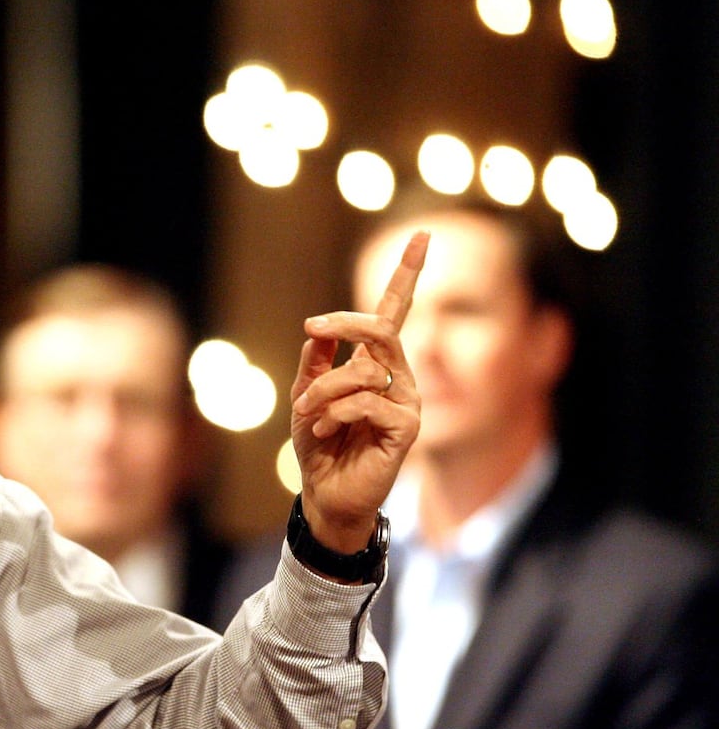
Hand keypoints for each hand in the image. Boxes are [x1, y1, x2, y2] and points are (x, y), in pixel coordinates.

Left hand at [289, 231, 427, 552]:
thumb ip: (314, 362)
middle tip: (312, 328)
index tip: (423, 235)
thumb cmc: (319, 444)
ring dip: (324, 389)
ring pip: (364, 369)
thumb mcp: (306, 396)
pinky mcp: (408, 426)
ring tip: (309, 415)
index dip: (408, 273)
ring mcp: (408, 399)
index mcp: (377, 362)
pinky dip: (335, 412)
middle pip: (380, 326)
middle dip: (342, 324)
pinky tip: (325, 431)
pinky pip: (368, 400)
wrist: (326, 493)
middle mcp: (400, 374)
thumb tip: (316, 331)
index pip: (397, 310)